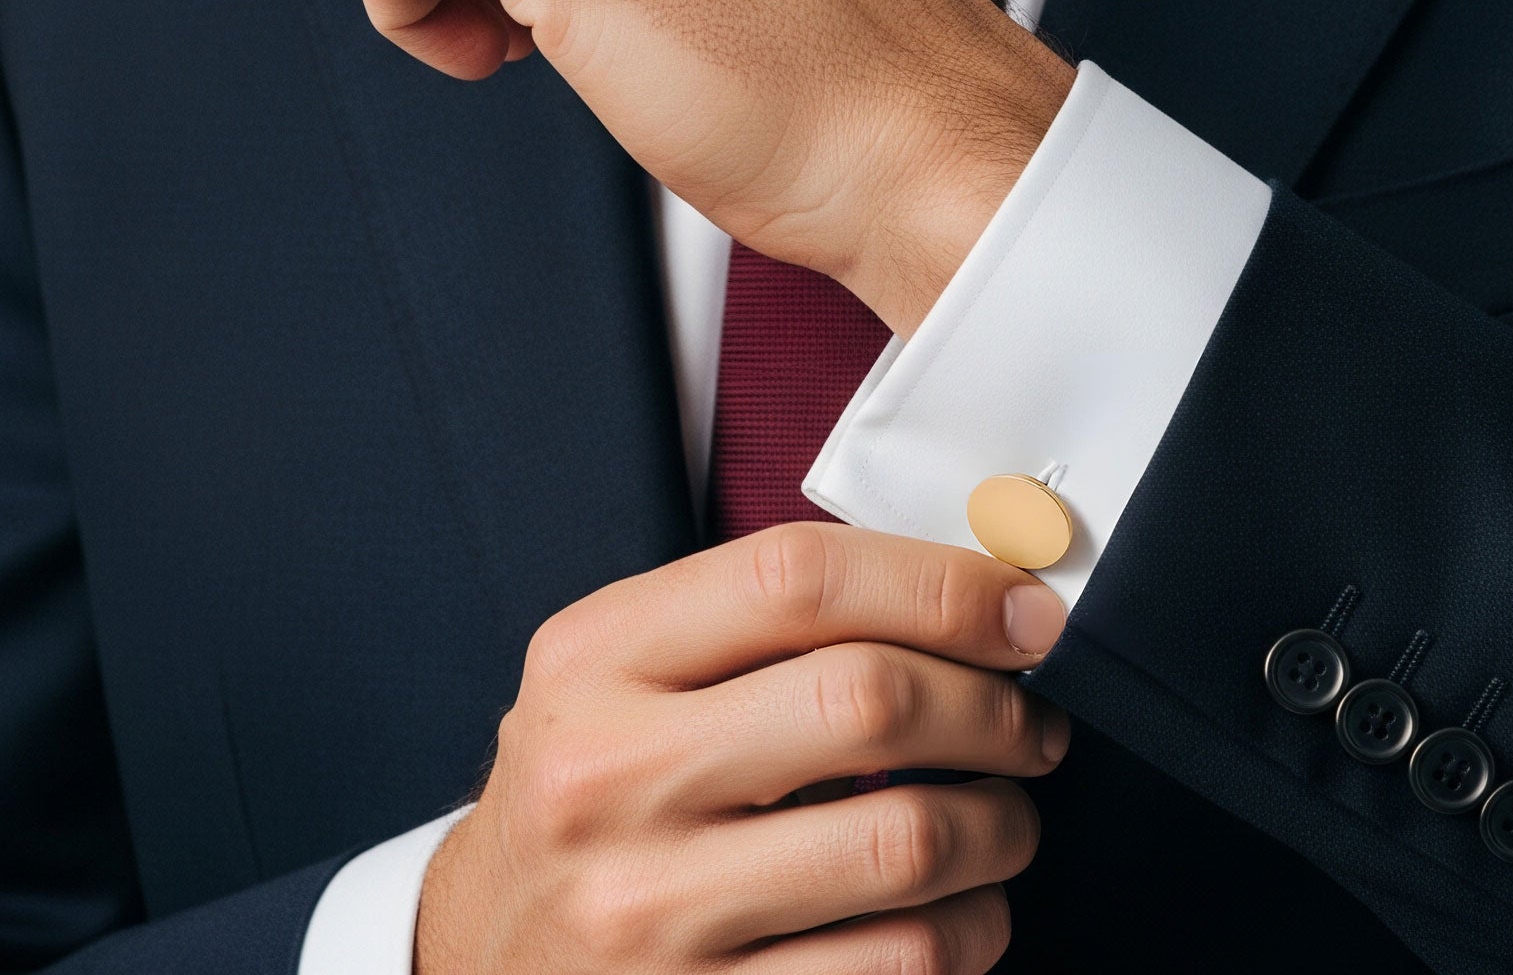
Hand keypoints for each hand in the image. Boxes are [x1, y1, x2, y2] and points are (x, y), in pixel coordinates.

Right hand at [414, 524, 1068, 974]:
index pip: (798, 577)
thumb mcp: (622, 670)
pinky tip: (967, 905)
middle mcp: (609, 778)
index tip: (1024, 610)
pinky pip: (899, 968)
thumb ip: (761, 618)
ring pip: (906, 844)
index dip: (941, 582)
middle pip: (868, 700)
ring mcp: (651, 912)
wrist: (480, 956)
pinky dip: (970, 928)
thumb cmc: (594, 786)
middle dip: (993, 704)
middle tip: (1032, 718)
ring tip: (1008, 813)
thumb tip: (972, 592)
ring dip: (1002, 823)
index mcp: (595, 658)